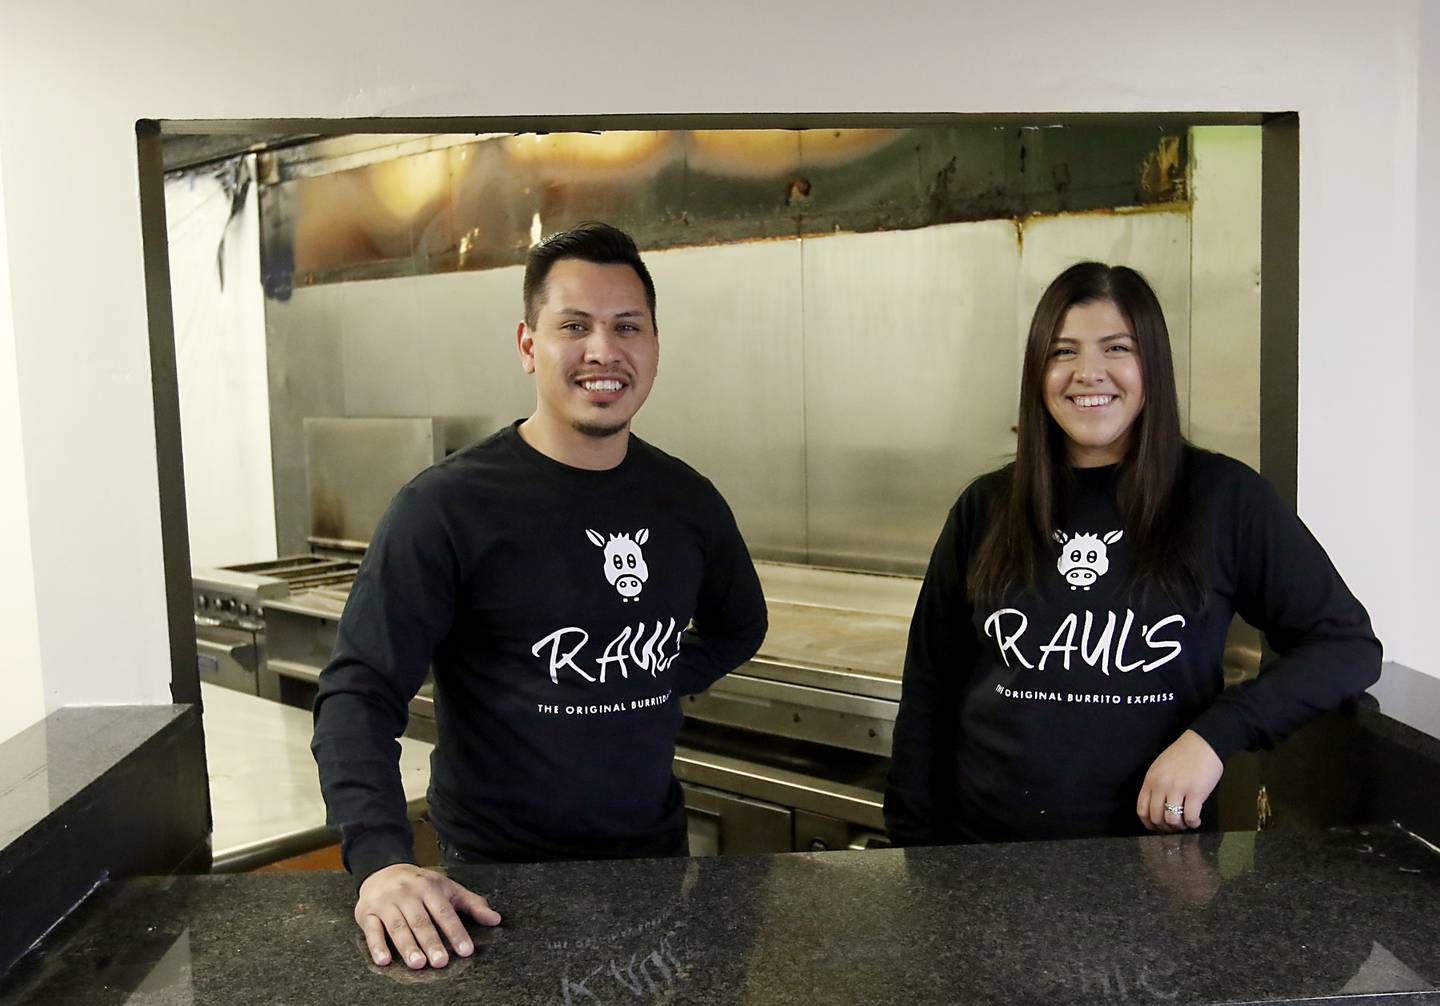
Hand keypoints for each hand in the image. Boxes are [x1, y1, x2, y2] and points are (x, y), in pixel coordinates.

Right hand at [355, 863, 501, 968]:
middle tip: (441, 961)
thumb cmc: (420, 884)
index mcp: (429, 887)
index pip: (444, 911)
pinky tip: (384, 960)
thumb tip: (495, 919)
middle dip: (431, 942)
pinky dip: (377, 946)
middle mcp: (407, 894)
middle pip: (420, 921)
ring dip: (407, 946)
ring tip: (418, 964)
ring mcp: (386, 903)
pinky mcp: (366, 912)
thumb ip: (471, 903)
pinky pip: (371, 930)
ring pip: (397, 927)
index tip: (466, 950)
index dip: (455, 931)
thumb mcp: (447, 888)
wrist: (382, 869)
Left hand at [1136, 729, 1222, 832]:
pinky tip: (1196, 820)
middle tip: (1174, 827)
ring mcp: (1178, 789)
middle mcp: (1161, 785)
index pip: (1142, 810)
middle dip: (1165, 828)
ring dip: (1180, 827)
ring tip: (1186, 823)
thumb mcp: (1160, 768)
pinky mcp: (1195, 792)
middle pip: (1156, 818)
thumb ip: (1156, 786)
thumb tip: (1156, 809)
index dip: (1149, 823)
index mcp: (1151, 780)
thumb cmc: (1183, 755)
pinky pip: (1190, 817)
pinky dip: (1192, 823)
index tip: (1156, 828)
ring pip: (1172, 820)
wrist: (1203, 743)